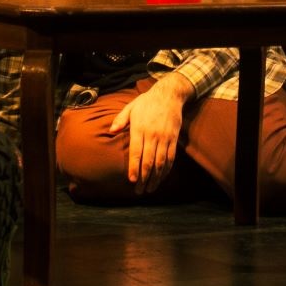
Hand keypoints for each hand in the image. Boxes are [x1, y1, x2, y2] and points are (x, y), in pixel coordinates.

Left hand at [112, 75, 189, 193]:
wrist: (169, 95)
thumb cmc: (147, 102)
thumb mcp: (131, 107)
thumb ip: (120, 120)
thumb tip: (111, 131)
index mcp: (139, 129)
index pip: (136, 152)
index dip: (134, 167)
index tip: (132, 180)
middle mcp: (153, 135)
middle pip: (148, 161)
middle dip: (144, 178)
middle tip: (139, 191)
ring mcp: (164, 138)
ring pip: (160, 162)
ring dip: (155, 178)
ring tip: (150, 189)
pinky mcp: (174, 139)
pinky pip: (171, 157)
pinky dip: (166, 170)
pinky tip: (161, 177)